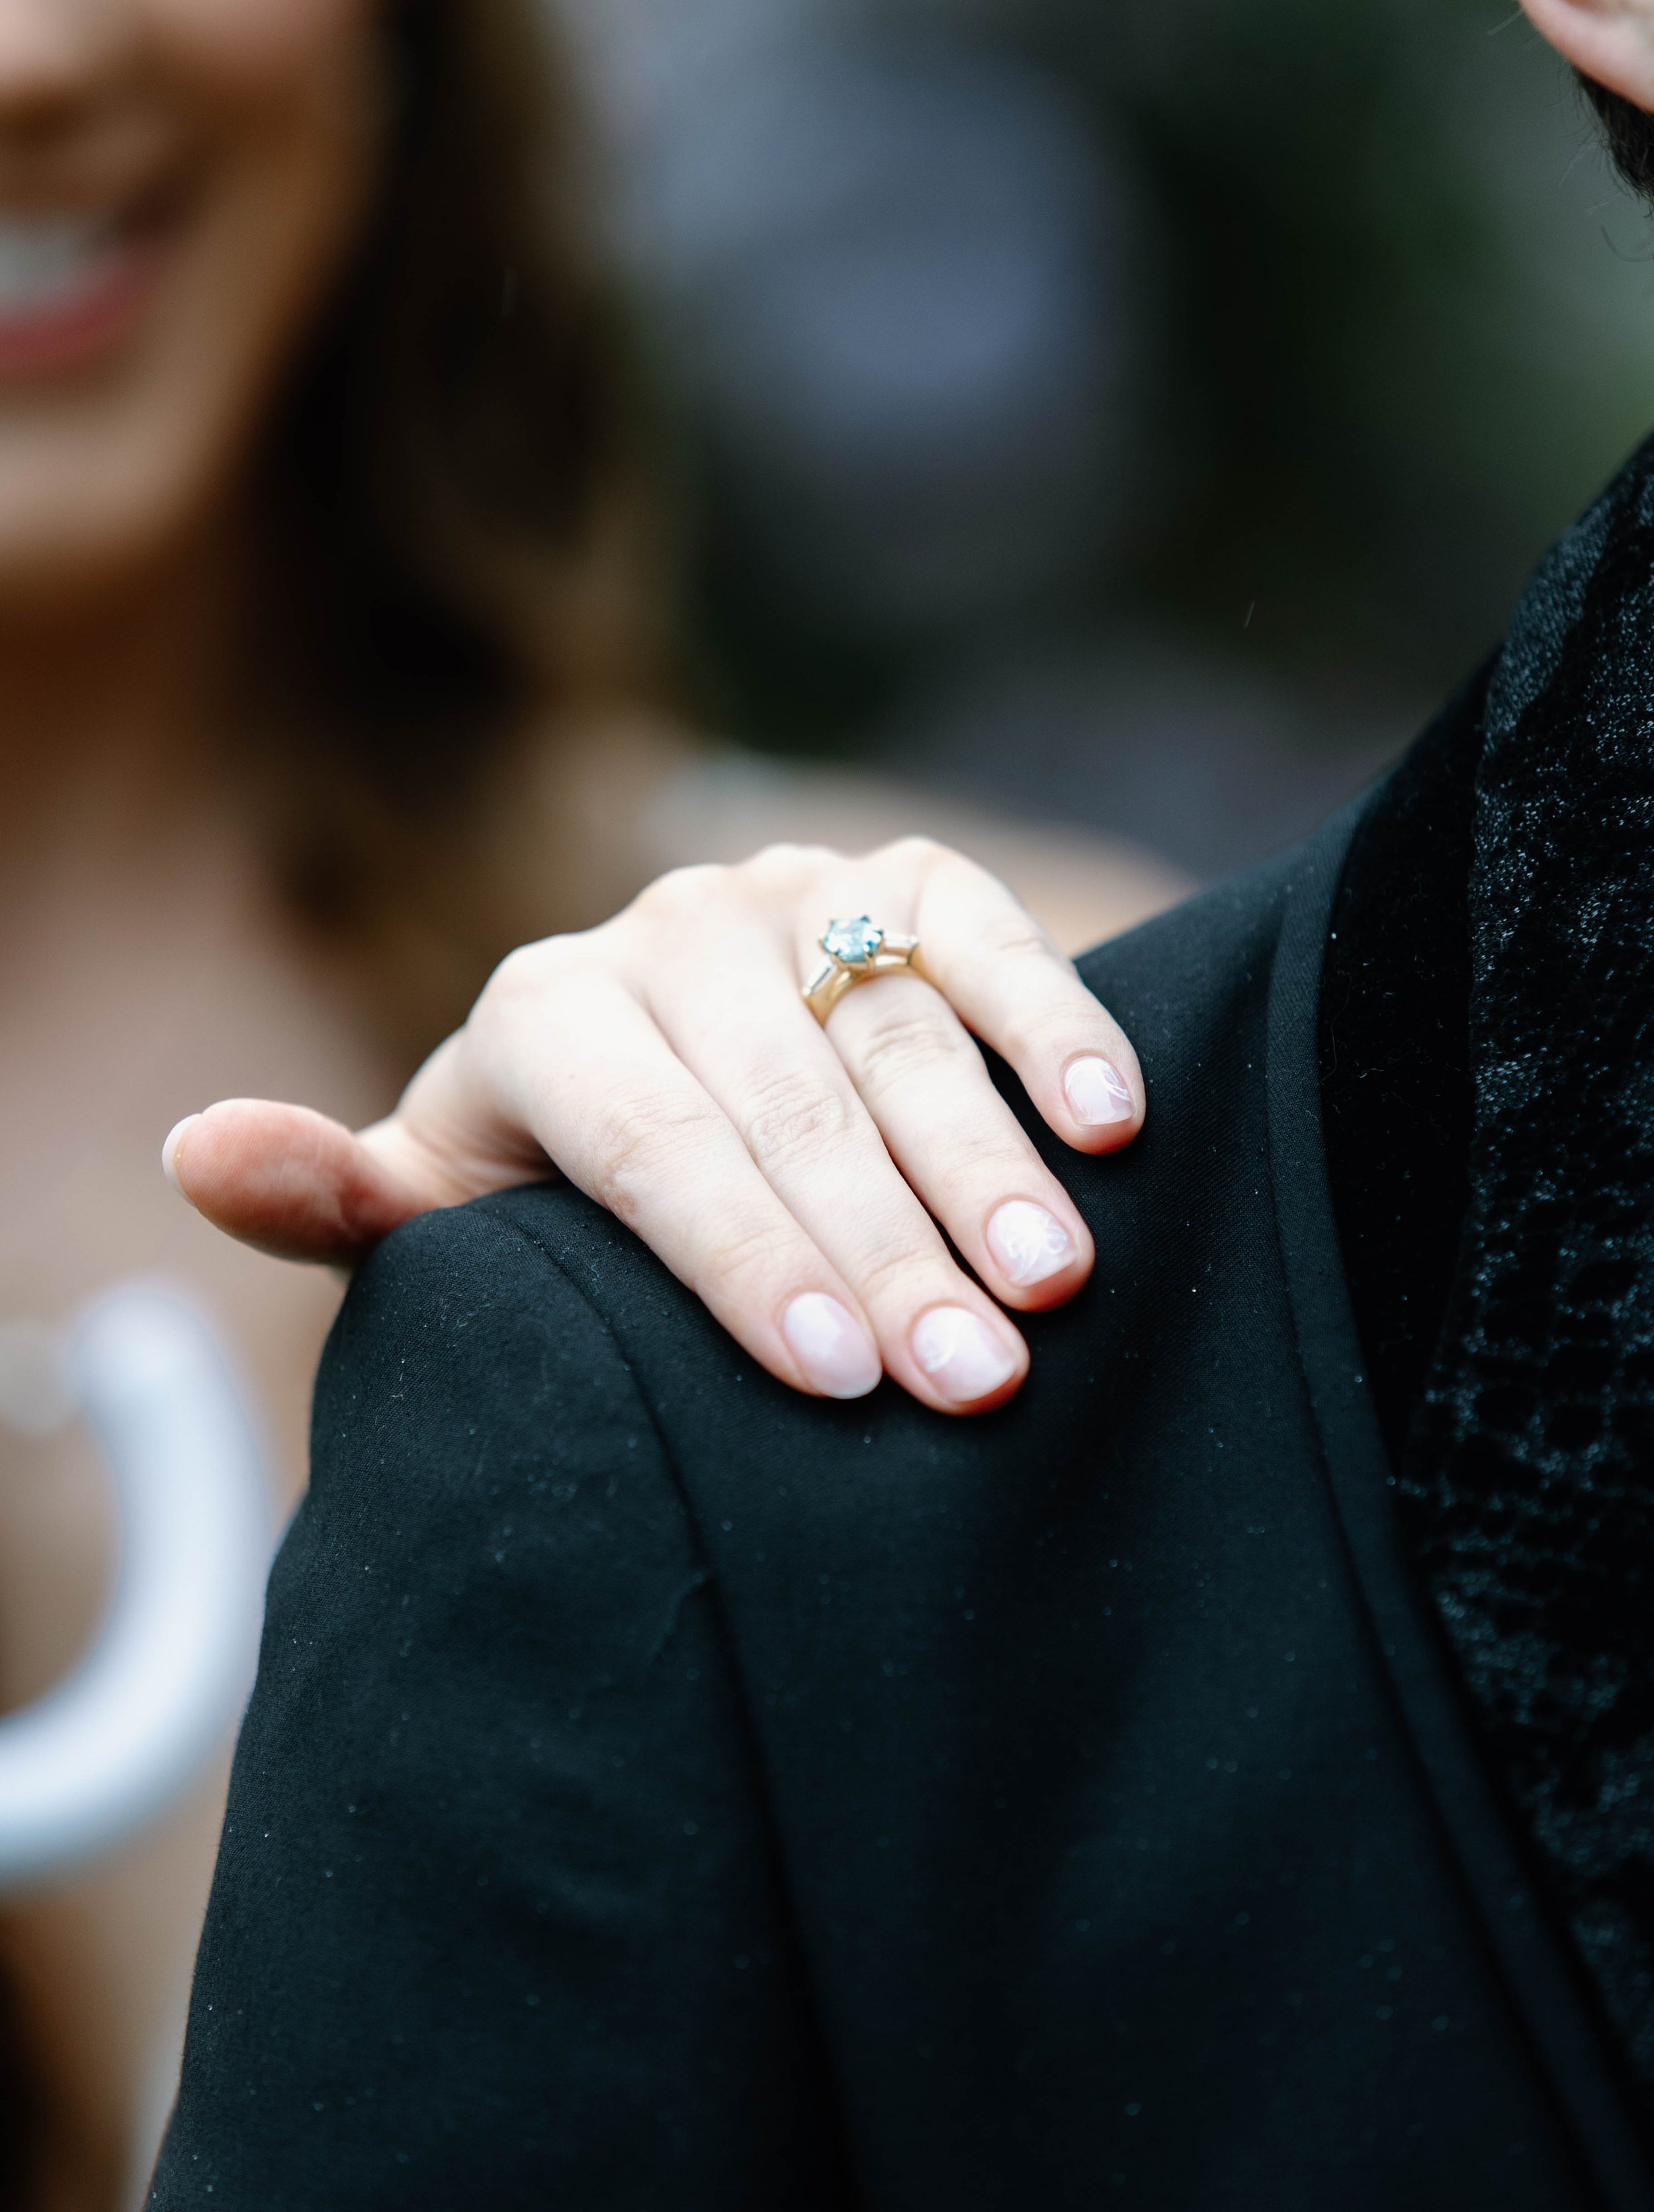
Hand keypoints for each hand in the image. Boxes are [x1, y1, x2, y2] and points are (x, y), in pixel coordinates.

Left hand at [165, 840, 1142, 1415]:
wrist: (668, 1084)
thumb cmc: (553, 1200)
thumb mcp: (444, 1214)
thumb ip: (336, 1199)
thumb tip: (198, 1146)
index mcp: (541, 1014)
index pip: (651, 1144)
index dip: (746, 1261)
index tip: (839, 1381)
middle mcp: (663, 928)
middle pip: (788, 1096)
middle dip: (886, 1245)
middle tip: (975, 1378)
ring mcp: (791, 892)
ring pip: (896, 1023)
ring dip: (986, 1157)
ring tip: (1057, 1281)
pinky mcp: (903, 873)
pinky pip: (987, 934)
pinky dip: (1054, 1019)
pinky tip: (1116, 1122)